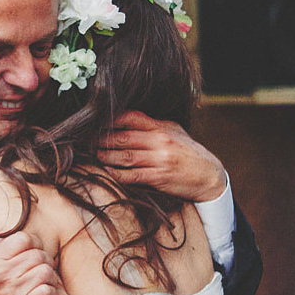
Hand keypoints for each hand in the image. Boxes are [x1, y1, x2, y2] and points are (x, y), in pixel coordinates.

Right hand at [0, 231, 61, 294]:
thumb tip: (1, 233)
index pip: (22, 239)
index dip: (33, 243)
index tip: (34, 251)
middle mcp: (3, 274)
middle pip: (38, 255)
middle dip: (44, 261)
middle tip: (41, 269)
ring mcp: (15, 291)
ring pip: (47, 271)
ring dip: (50, 277)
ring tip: (45, 282)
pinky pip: (50, 290)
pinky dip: (52, 293)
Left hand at [97, 111, 226, 201]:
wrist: (209, 175)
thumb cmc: (188, 152)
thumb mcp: (174, 131)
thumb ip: (152, 125)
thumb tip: (125, 118)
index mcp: (161, 127)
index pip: (131, 117)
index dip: (111, 119)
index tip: (95, 122)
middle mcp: (159, 140)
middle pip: (123, 137)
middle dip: (102, 139)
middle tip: (85, 140)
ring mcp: (159, 159)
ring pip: (125, 156)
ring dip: (105, 156)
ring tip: (93, 155)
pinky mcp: (158, 177)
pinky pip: (132, 175)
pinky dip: (116, 173)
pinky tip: (105, 171)